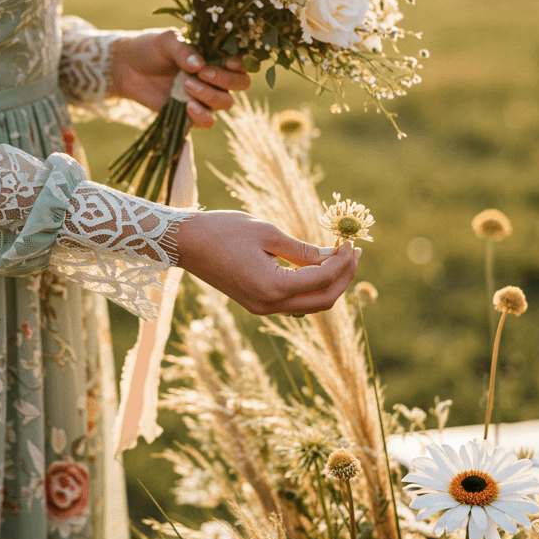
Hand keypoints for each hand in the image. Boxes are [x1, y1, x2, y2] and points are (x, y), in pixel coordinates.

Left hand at [110, 28, 250, 128]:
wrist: (126, 68)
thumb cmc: (149, 48)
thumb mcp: (165, 41)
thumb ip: (183, 50)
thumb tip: (199, 64)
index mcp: (215, 54)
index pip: (241, 60)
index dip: (242, 64)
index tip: (228, 62)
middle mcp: (215, 76)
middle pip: (240, 84)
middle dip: (226, 80)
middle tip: (203, 74)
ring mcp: (205, 96)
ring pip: (225, 103)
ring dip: (211, 96)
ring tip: (187, 85)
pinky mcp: (191, 114)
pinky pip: (207, 122)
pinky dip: (202, 116)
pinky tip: (187, 106)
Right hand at [173, 212, 360, 315]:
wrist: (185, 243)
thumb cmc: (223, 230)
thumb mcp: (268, 233)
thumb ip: (304, 249)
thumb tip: (334, 255)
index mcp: (272, 287)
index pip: (322, 279)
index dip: (342, 262)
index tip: (351, 243)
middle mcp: (268, 305)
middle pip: (322, 301)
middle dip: (343, 278)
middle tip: (353, 254)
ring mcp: (261, 308)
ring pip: (310, 304)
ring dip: (329, 284)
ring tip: (340, 258)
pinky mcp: (256, 303)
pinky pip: (293, 301)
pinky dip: (310, 287)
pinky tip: (316, 266)